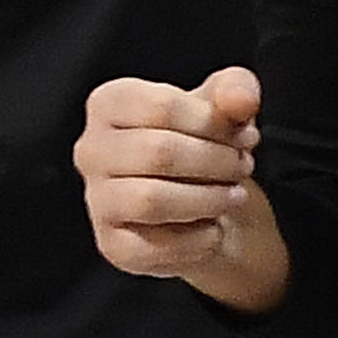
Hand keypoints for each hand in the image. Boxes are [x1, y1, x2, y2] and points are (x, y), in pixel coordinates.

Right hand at [79, 66, 287, 309]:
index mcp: (109, 104)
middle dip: (216, 162)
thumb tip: (241, 99)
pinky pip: (157, 246)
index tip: (246, 136)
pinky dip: (199, 239)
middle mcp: (91, 150)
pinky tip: (211, 228)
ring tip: (231, 196)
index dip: (214, 123)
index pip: (161, 106)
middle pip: (157, 152)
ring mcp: (97, 200)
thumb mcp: (225, 107)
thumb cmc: (203, 147)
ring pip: (151, 200)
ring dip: (208, 199)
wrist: (199, 205)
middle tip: (242, 167)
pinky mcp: (112, 245)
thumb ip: (236, 91)